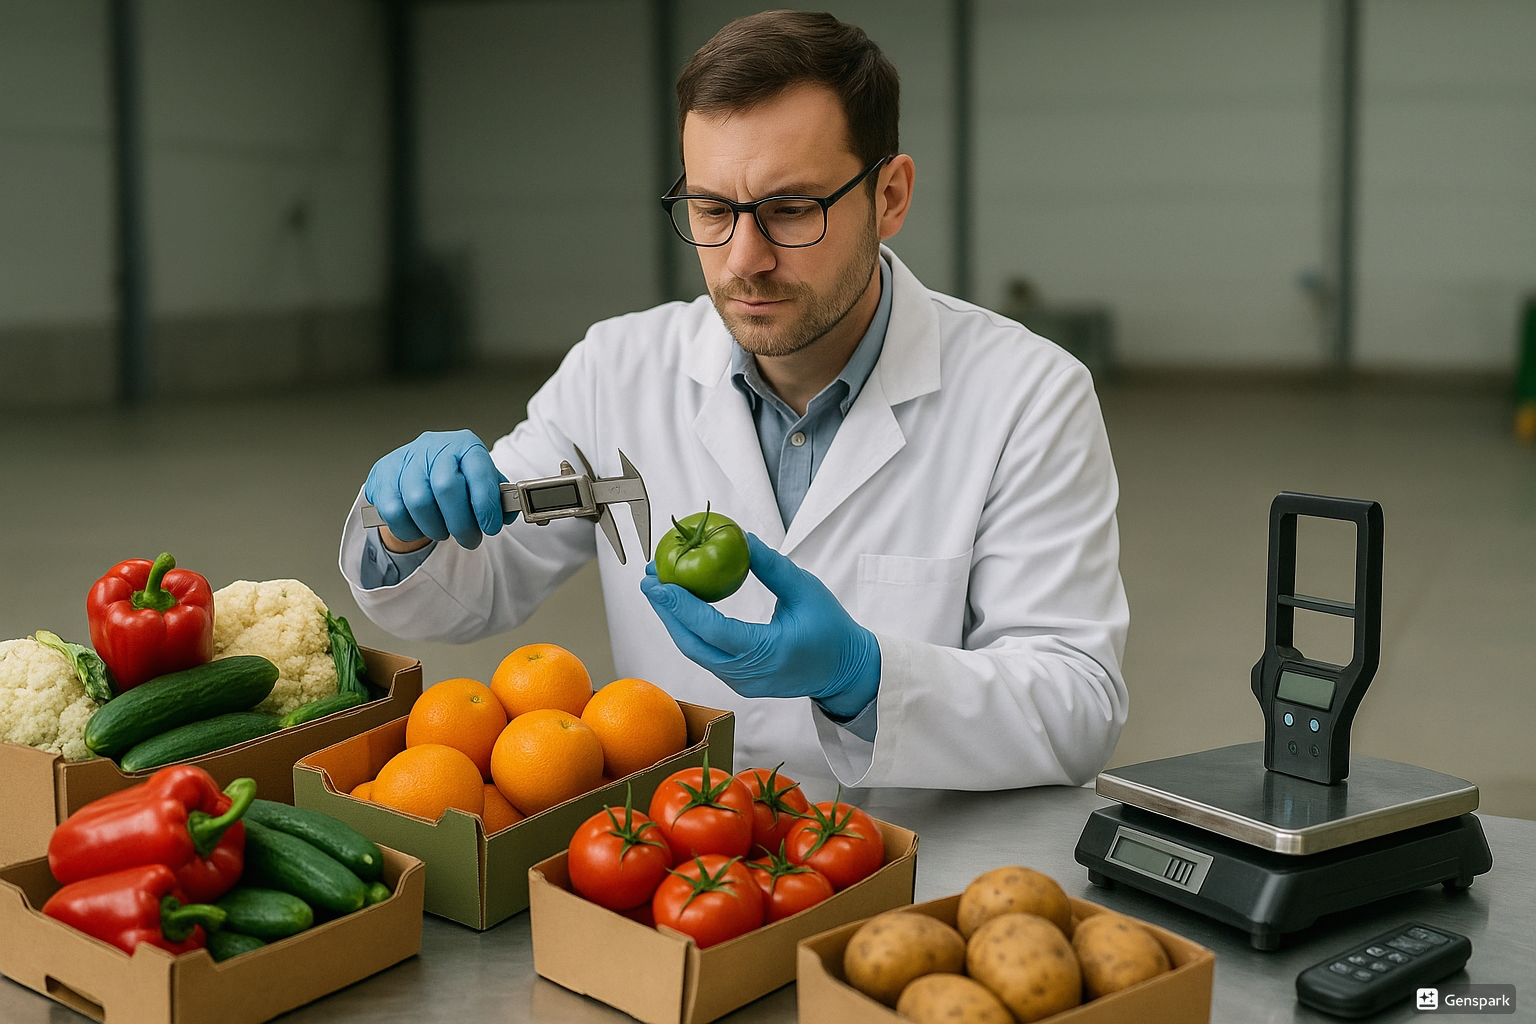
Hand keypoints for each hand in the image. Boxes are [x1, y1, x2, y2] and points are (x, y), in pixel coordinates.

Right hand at [362, 430, 515, 549]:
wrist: (417, 467)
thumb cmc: (453, 475)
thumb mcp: (479, 479)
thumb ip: (495, 495)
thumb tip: (506, 515)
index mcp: (464, 444)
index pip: (478, 471)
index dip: (486, 504)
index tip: (490, 526)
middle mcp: (434, 447)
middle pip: (446, 488)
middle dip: (461, 523)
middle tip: (469, 539)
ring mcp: (405, 460)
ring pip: (419, 502)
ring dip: (436, 528)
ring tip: (444, 533)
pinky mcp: (382, 477)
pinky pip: (394, 512)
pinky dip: (410, 530)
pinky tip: (420, 529)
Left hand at [640, 533, 879, 718]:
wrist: (846, 671)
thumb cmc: (831, 629)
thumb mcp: (805, 590)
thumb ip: (771, 566)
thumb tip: (740, 537)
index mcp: (767, 652)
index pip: (713, 630)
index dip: (681, 606)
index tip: (657, 582)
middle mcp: (748, 674)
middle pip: (693, 644)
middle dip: (666, 611)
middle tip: (649, 579)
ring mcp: (742, 683)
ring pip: (696, 652)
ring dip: (674, 621)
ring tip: (659, 590)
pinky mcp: (740, 682)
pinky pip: (706, 655)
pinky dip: (690, 631)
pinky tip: (681, 608)